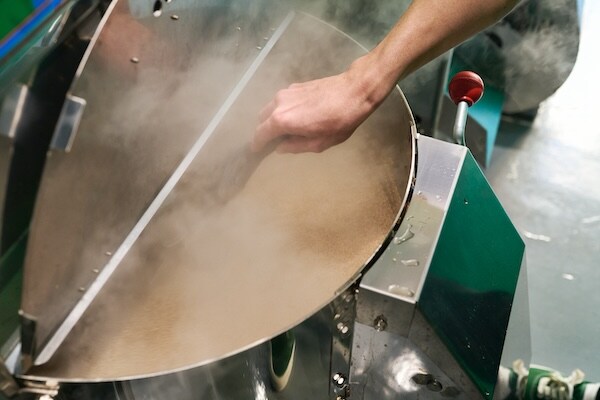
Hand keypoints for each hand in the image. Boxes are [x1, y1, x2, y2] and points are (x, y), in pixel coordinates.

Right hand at [252, 61, 385, 153]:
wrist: (355, 91)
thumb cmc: (340, 120)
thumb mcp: (319, 143)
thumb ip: (295, 146)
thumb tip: (281, 148)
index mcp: (282, 120)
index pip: (259, 134)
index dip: (257, 144)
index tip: (257, 151)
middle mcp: (279, 103)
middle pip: (261, 119)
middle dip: (264, 131)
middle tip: (274, 141)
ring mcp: (286, 92)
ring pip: (270, 108)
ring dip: (273, 119)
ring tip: (288, 129)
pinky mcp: (295, 86)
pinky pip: (281, 101)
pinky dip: (282, 110)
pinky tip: (298, 116)